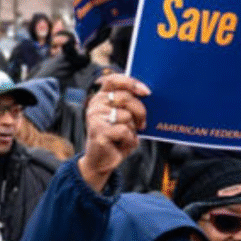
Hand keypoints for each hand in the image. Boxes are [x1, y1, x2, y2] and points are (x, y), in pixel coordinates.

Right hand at [79, 74, 150, 190]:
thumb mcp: (123, 117)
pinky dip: (129, 139)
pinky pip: (124, 130)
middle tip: (141, 123)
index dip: (131, 82)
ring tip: (125, 136)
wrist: (101, 160)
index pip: (113, 80)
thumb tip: (146, 93)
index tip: (145, 92)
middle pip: (126, 98)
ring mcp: (95, 118)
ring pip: (127, 116)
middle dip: (140, 112)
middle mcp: (95, 105)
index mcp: (100, 98)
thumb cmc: (115, 137)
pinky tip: (122, 143)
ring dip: (132, 129)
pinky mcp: (99, 132)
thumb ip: (129, 103)